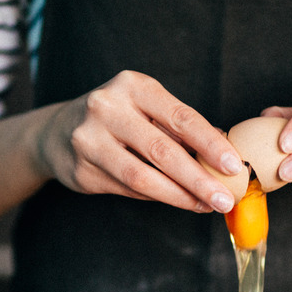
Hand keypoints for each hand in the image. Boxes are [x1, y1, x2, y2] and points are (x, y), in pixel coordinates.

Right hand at [36, 70, 242, 212]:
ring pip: (143, 177)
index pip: (180, 117)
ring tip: (204, 205)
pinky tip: (176, 200)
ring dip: (180, 196)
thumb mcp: (146, 106)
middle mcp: (108, 108)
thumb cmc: (117, 116)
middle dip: (199, 179)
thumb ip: (179, 126)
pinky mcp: (81, 169)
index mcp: (133, 86)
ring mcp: (90, 139)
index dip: (210, 143)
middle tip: (224, 198)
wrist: (57, 131)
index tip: (234, 166)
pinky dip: (157, 197)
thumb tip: (224, 150)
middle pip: (163, 150)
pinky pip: (128, 189)